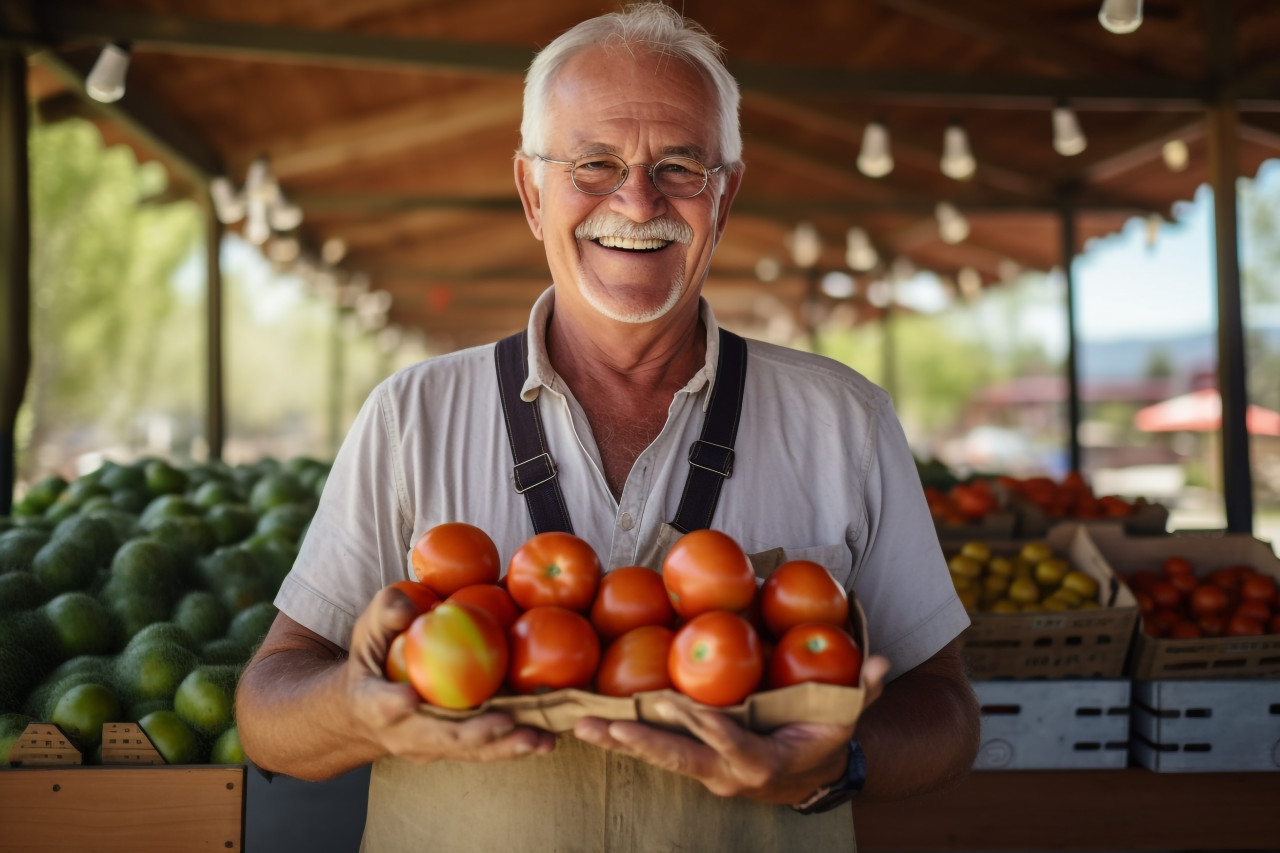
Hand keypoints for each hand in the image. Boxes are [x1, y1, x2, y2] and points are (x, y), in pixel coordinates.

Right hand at [342, 586, 555, 763]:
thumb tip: (408, 609)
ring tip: (540, 740)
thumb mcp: (368, 632)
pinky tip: (546, 739)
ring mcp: (431, 746)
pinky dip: (515, 745)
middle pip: (441, 737)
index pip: (382, 705)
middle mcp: (404, 734)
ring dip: (506, 746)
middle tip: (506, 723)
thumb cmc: (371, 663)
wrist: (365, 713)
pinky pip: (486, 749)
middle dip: (474, 733)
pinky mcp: (455, 749)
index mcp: (374, 704)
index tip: (408, 697)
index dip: (393, 704)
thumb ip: (385, 614)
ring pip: (470, 750)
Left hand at [573, 653, 889, 802]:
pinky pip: (653, 750)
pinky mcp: (689, 762)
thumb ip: (863, 690)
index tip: (685, 706)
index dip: (710, 727)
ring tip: (581, 727)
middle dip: (642, 743)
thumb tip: (884, 662)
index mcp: (762, 760)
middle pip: (679, 759)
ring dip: (619, 741)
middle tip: (605, 727)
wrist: (808, 777)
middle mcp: (726, 772)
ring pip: (657, 757)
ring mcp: (704, 770)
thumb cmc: (824, 737)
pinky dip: (622, 737)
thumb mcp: (848, 717)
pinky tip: (591, 722)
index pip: (733, 744)